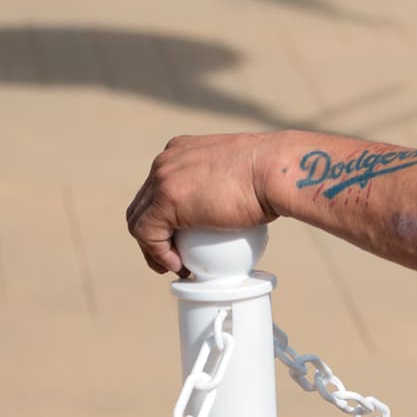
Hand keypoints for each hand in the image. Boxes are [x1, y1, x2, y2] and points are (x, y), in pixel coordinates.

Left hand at [126, 133, 278, 274]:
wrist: (278, 171)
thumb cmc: (273, 175)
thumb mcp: (241, 174)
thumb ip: (228, 185)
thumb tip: (234, 209)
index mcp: (181, 151)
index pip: (158, 187)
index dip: (163, 216)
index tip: (180, 237)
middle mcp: (166, 161)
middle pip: (143, 204)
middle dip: (153, 235)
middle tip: (174, 257)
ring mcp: (163, 179)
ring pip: (139, 221)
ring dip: (152, 249)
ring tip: (175, 266)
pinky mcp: (166, 200)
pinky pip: (148, 235)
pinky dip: (159, 255)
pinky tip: (179, 266)